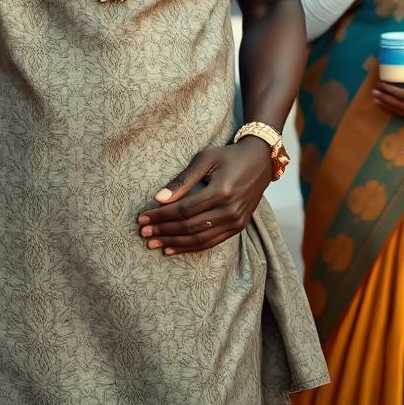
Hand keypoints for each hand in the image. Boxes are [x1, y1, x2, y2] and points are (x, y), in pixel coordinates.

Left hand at [137, 139, 271, 254]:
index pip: (184, 210)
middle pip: (189, 227)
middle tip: (143, 233)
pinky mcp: (238, 227)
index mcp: (221, 191)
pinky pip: (210, 242)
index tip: (143, 217)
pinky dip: (190, 248)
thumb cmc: (229, 156)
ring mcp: (235, 221)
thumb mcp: (205, 159)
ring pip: (198, 239)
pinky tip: (173, 248)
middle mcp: (230, 210)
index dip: (161, 216)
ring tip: (153, 243)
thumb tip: (158, 198)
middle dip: (163, 231)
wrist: (260, 161)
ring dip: (173, 243)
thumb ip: (183, 180)